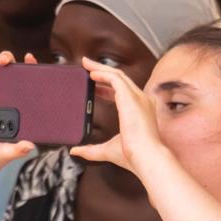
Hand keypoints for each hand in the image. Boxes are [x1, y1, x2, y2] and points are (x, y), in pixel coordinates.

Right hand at [0, 51, 35, 173]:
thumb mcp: (7, 153)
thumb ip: (17, 149)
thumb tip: (30, 146)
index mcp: (14, 107)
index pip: (23, 82)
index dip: (26, 68)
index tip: (30, 58)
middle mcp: (0, 99)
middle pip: (4, 70)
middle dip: (5, 59)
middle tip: (5, 61)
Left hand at [70, 57, 165, 174]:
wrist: (145, 157)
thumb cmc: (134, 156)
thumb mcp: (107, 150)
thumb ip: (91, 150)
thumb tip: (75, 151)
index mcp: (140, 112)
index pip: (123, 93)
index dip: (107, 87)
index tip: (94, 86)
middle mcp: (141, 101)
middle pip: (120, 79)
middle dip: (103, 71)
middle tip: (87, 67)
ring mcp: (138, 97)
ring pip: (118, 75)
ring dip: (100, 68)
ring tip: (86, 64)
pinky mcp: (131, 96)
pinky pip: (115, 78)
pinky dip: (103, 74)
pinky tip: (91, 74)